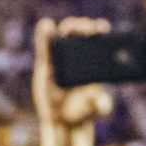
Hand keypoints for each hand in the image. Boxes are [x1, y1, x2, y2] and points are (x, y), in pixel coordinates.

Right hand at [33, 17, 117, 131]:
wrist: (61, 119)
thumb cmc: (81, 113)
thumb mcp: (94, 111)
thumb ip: (100, 106)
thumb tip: (101, 100)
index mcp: (93, 63)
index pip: (97, 40)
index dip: (100, 30)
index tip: (102, 27)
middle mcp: (77, 56)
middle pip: (80, 33)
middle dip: (83, 26)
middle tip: (86, 27)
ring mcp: (60, 58)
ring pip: (63, 36)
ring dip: (66, 27)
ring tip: (68, 27)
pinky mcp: (45, 62)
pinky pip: (44, 46)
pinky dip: (44, 35)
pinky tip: (46, 26)